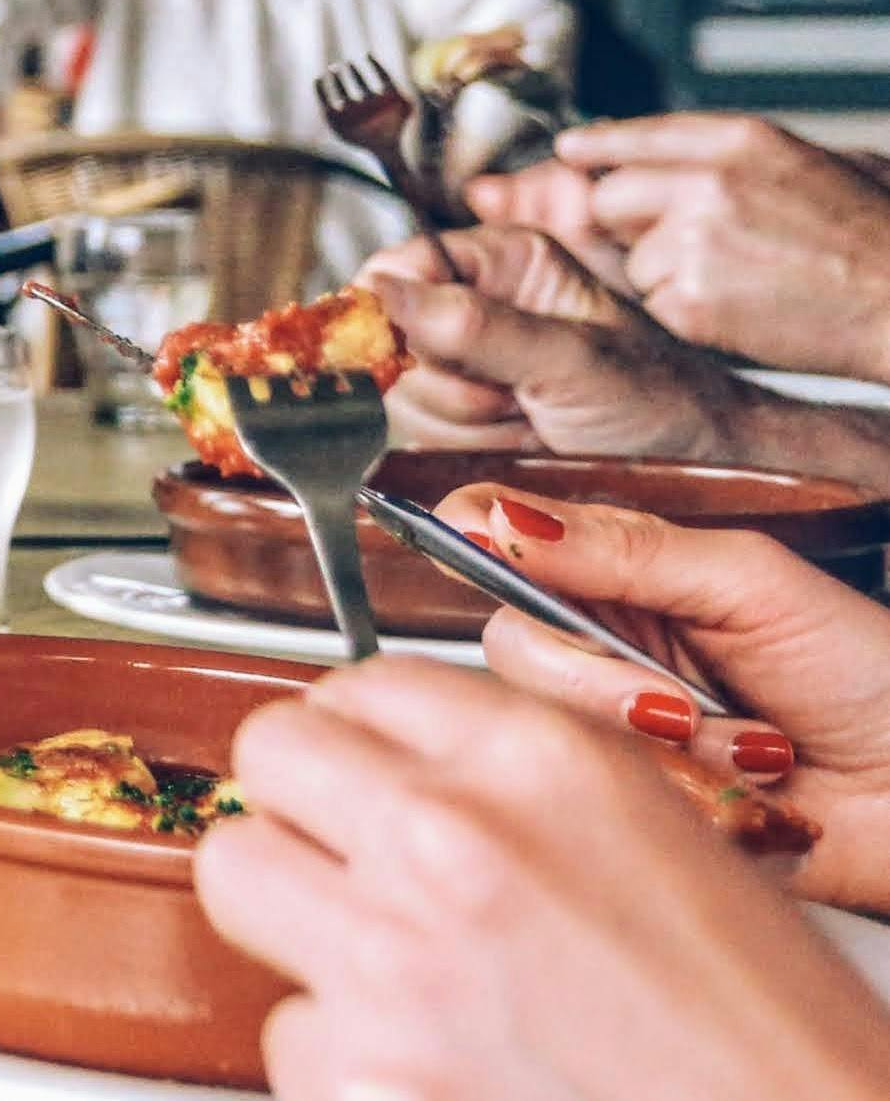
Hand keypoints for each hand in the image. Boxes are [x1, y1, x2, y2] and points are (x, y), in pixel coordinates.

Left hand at [193, 654, 889, 1100]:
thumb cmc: (767, 1030)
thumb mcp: (666, 841)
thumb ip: (530, 785)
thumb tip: (419, 764)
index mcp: (542, 761)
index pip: (361, 682)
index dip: (364, 734)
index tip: (370, 769)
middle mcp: (450, 837)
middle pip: (271, 753)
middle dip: (303, 803)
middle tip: (348, 854)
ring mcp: (389, 957)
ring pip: (238, 873)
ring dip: (295, 913)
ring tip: (383, 962)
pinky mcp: (356, 1071)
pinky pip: (289, 1029)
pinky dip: (344, 1052)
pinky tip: (429, 1065)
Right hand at [362, 225, 761, 465]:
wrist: (702, 470)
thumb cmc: (663, 402)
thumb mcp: (574, 361)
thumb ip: (478, 326)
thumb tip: (383, 291)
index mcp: (505, 262)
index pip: (396, 265)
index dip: (390, 309)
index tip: (416, 350)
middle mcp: (477, 303)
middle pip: (389, 337)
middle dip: (446, 382)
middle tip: (515, 398)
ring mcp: (466, 362)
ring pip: (402, 391)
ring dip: (462, 421)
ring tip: (531, 421)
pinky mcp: (463, 414)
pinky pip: (421, 431)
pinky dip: (466, 448)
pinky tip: (519, 441)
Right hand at [423, 482, 889, 915]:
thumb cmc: (870, 677)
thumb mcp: (749, 584)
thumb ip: (622, 548)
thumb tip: (498, 514)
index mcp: (617, 582)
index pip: (497, 547)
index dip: (477, 545)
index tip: (488, 549)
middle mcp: (601, 656)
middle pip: (515, 658)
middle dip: (609, 690)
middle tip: (686, 703)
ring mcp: (619, 739)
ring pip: (561, 742)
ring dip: (676, 756)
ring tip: (758, 754)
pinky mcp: (644, 813)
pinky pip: (613, 813)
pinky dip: (696, 808)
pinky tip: (751, 802)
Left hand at [504, 116, 889, 385]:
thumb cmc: (876, 239)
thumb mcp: (819, 163)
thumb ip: (739, 156)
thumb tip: (674, 155)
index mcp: (741, 140)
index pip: (635, 133)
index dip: (597, 146)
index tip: (570, 152)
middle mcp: (706, 181)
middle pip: (610, 196)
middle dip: (633, 223)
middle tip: (689, 244)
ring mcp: (693, 239)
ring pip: (633, 258)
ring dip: (667, 274)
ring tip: (740, 281)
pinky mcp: (689, 299)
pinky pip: (655, 304)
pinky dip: (686, 314)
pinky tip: (742, 311)